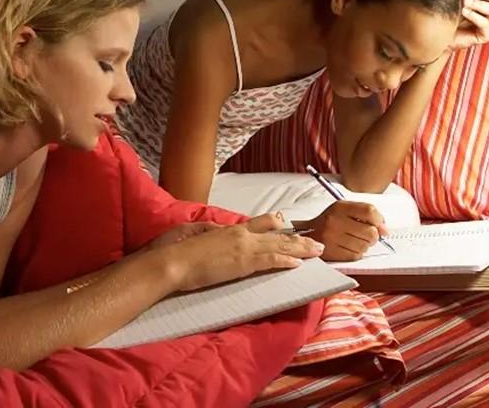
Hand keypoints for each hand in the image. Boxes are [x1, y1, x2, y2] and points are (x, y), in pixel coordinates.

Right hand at [158, 212, 324, 292]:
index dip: (276, 226)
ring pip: (279, 246)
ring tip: (316, 252)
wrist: (172, 262)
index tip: (288, 227)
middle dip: (298, 239)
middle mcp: (241, 234)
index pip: (259, 223)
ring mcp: (244, 248)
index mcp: (228, 228)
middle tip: (316, 243)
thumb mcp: (195, 233)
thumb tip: (219, 231)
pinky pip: (271, 260)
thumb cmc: (177, 250)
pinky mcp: (244, 263)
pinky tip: (298, 264)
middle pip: (276, 234)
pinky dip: (286, 261)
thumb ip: (211, 231)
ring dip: (300, 250)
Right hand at [302, 201, 386, 260]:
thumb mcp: (345, 210)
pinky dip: (356, 253)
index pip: (370, 211)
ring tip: (354, 241)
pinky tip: (348, 248)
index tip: (379, 226)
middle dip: (372, 236)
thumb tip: (385, 231)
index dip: (379, 220)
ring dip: (364, 245)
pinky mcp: (331, 253)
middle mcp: (335, 221)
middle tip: (365, 235)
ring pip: (365, 246)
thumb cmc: (330, 221)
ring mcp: (332, 238)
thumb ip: (367, 214)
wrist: (306, 234)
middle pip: (371, 232)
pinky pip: (355, 256)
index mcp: (340, 207)